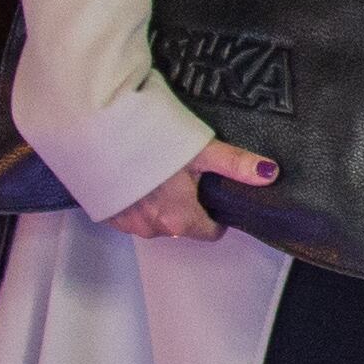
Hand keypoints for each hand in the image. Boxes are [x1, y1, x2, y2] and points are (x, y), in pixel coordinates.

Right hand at [107, 136, 283, 240]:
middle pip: (180, 225)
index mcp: (178, 219)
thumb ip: (235, 164)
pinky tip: (132, 174)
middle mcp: (151, 229)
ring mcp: (125, 223)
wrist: (93, 131)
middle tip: (182, 172)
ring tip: (155, 169)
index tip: (213, 193)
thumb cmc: (147, 139)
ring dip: (157, 202)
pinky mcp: (104, 213)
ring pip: (153, 220)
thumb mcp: (200, 149)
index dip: (216, 214)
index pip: (209, 232)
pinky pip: (128, 213)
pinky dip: (133, 198)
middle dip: (185, 205)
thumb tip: (269, 174)